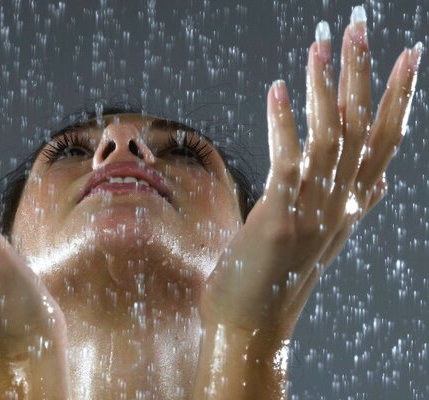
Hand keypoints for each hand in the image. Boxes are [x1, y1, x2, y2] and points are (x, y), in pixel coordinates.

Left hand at [199, 15, 421, 338]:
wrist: (253, 323)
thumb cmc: (277, 274)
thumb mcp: (320, 234)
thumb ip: (344, 201)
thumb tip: (376, 181)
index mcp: (350, 205)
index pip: (385, 141)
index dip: (399, 97)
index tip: (409, 55)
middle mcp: (340, 204)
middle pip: (361, 127)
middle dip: (363, 73)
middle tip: (361, 25)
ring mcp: (313, 210)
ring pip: (330, 136)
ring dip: (325, 85)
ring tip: (320, 42)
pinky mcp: (280, 217)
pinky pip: (288, 160)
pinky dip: (285, 122)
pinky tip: (280, 88)